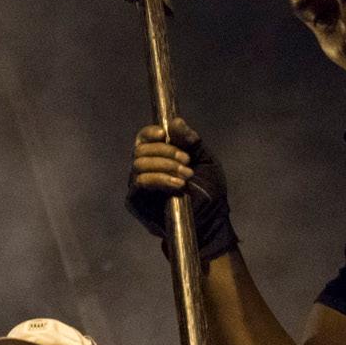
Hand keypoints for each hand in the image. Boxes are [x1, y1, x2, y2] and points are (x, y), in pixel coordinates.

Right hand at [127, 117, 237, 262]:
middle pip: (140, 149)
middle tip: (187, 162)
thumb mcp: (205, 161)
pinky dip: (159, 180)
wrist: (210, 223)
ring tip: (186, 176)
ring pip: (139, 164)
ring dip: (165, 166)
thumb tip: (176, 122)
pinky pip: (140, 183)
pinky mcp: (135, 201)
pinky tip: (177, 185)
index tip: (164, 134)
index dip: (150, 132)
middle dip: (165, 152)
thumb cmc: (209, 193)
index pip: (144, 138)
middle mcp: (145, 168)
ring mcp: (138, 185)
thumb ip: (191, 142)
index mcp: (159, 156)